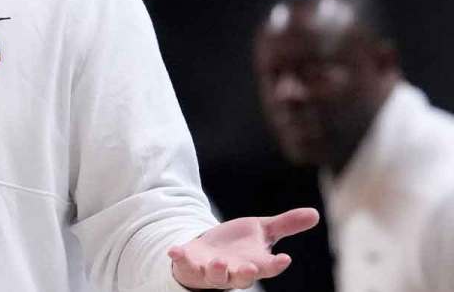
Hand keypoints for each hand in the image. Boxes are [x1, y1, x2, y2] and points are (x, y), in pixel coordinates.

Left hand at [168, 207, 319, 289]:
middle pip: (241, 277)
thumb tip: (315, 213)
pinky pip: (184, 264)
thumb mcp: (262, 231)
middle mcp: (233, 270)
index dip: (275, 265)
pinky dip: (180, 258)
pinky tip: (174, 250)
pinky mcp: (190, 264)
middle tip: (250, 268)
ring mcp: (210, 270)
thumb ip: (286, 224)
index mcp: (254, 263)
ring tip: (218, 262)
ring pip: (215, 276)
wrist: (208, 252)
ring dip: (216, 270)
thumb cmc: (240, 245)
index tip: (284, 258)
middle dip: (245, 274)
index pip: (268, 268)